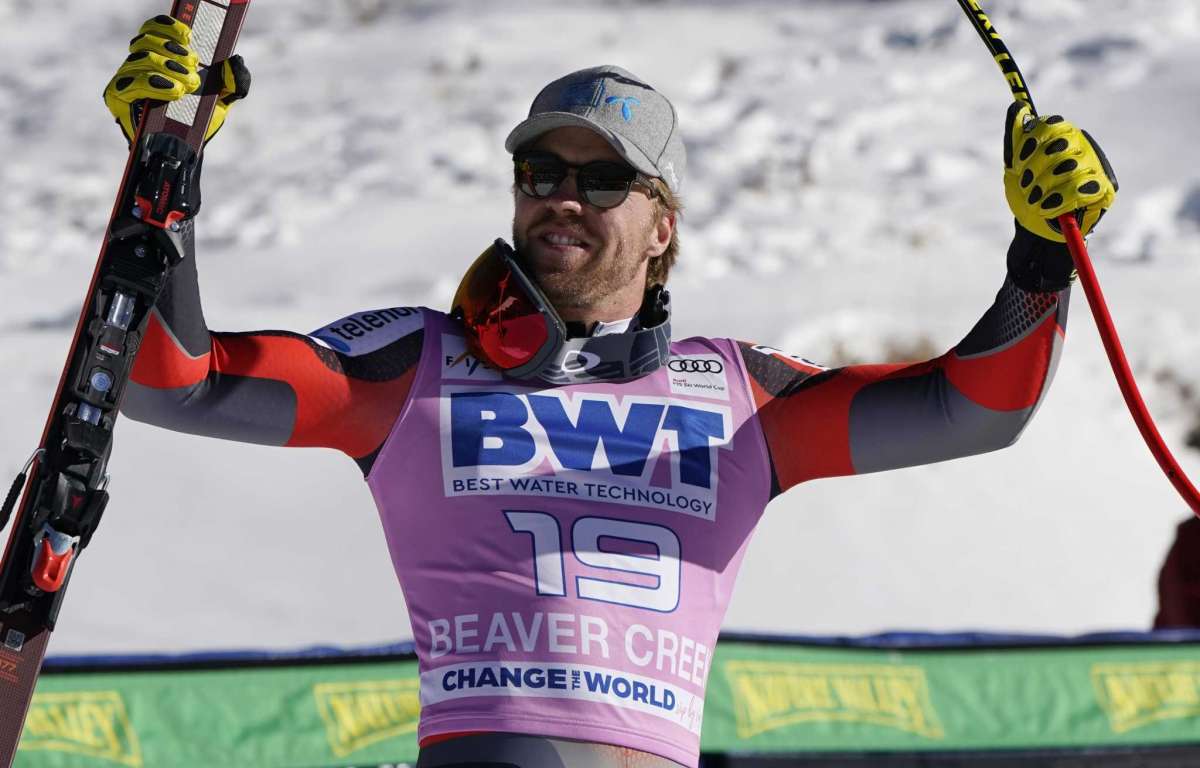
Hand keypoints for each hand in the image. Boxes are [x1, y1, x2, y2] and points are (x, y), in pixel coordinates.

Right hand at [103, 15, 249, 145]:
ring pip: (141, 58)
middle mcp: (140, 65)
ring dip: (169, 67)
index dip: (167, 26)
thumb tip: (236, 61)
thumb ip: (233, 81)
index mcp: (160, 58)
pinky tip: (173, 90)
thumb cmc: (198, 123)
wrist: (185, 153)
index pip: (154, 29)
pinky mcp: (118, 97)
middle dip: (174, 50)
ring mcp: (127, 80)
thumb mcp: (222, 100)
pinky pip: (131, 82)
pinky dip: (154, 83)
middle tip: (194, 66)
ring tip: (188, 85)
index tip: (188, 35)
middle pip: (146, 40)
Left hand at [1003, 101, 1116, 242]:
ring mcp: (1097, 167)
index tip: (1017, 165)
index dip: (1031, 143)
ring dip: (1044, 187)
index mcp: (1063, 138)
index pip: (1052, 124)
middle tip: (1026, 185)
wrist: (1034, 230)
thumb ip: (1015, 136)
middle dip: (1035, 168)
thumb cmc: (1027, 196)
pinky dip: (1059, 200)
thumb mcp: (1014, 166)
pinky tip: (1048, 208)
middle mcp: (1083, 148)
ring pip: (1070, 166)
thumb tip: (1017, 105)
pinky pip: (1082, 187)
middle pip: (1060, 144)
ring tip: (1035, 200)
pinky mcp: (1105, 189)